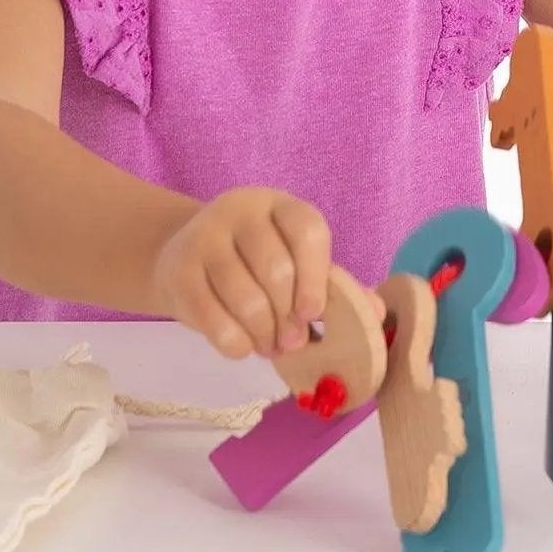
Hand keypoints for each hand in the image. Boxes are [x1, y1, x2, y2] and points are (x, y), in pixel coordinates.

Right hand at [152, 187, 333, 360]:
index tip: (314, 314)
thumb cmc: (253, 263)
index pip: (307, 230)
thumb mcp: (294, 261)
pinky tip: (243, 346)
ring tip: (270, 346)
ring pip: (245, 298)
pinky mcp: (177, 270)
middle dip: (289, 318)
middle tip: (293, 342)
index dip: (316, 276)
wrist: (183, 256)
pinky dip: (235, 343)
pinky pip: (212, 318)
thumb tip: (374, 311)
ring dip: (264, 334)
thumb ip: (333, 284)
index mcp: (279, 205)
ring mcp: (204, 237)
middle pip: (276, 269)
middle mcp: (240, 211)